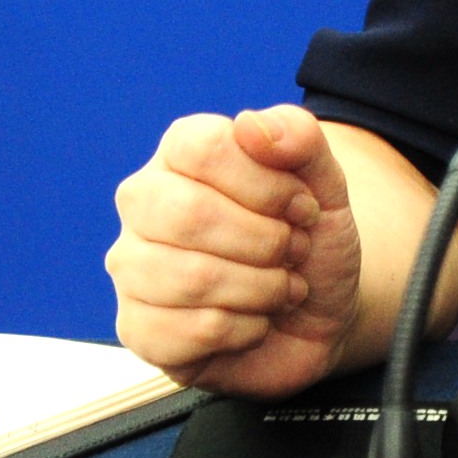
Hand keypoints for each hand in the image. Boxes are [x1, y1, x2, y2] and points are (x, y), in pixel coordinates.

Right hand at [107, 105, 361, 398]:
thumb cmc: (308, 240)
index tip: (304, 207)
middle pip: (189, 214)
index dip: (268, 185)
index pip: (203, 149)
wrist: (317, 313)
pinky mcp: (136, 328)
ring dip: (262, 289)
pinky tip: (255, 322)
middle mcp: (143, 204)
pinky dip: (244, 331)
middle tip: (294, 251)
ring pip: (191, 278)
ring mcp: (131, 267)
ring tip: (281, 287)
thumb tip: (250, 125)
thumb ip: (299, 138)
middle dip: (266, 241)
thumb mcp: (325, 183)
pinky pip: (188, 332)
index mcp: (180, 154)